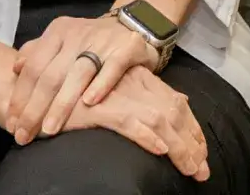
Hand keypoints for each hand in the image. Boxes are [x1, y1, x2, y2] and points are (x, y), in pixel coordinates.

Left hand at [7, 14, 158, 142]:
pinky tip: (89, 104)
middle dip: (35, 108)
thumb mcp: (63, 40)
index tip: (12, 123)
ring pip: (77, 74)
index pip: (33, 67)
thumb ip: (38, 52)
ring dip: (62, 104)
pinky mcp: (126, 48)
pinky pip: (111, 68)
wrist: (133, 24)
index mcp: (57, 32)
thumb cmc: (91, 41)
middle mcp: (77, 34)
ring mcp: (102, 41)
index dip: (20, 96)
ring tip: (50, 129)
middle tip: (25, 134)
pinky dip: (100, 85)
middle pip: (51, 75)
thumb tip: (15, 68)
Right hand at [66, 65, 210, 181]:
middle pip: (174, 113)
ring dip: (178, 147)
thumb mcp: (121, 88)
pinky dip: (147, 137)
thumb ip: (148, 93)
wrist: (47, 83)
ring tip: (191, 170)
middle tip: (202, 170)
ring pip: (159, 120)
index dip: (192, 129)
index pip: (176, 103)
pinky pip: (129, 123)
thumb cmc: (83, 89)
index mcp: (141, 79)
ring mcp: (120, 95)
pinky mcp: (102, 108)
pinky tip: (160, 151)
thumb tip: (181, 101)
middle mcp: (135, 84)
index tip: (202, 152)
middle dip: (192, 143)